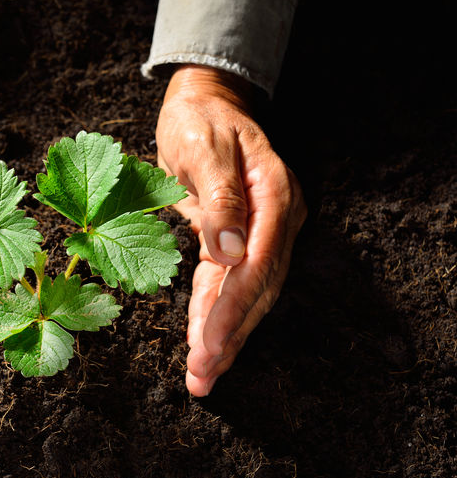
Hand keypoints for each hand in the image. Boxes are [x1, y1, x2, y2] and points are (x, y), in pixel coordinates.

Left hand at [155, 66, 306, 396]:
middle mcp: (277, 219)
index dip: (234, 308)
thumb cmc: (200, 119)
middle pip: (257, 288)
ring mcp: (263, 231)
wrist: (205, 102)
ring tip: (203, 376)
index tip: (209, 343)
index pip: (259, 263)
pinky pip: (228, 283)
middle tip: (204, 375)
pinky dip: (214, 315)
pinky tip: (202, 344)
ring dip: (224, 336)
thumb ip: (219, 199)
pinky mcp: (241, 239)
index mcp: (274, 194)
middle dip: (229, 335)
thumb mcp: (204, 147)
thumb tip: (230, 253)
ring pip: (246, 294)